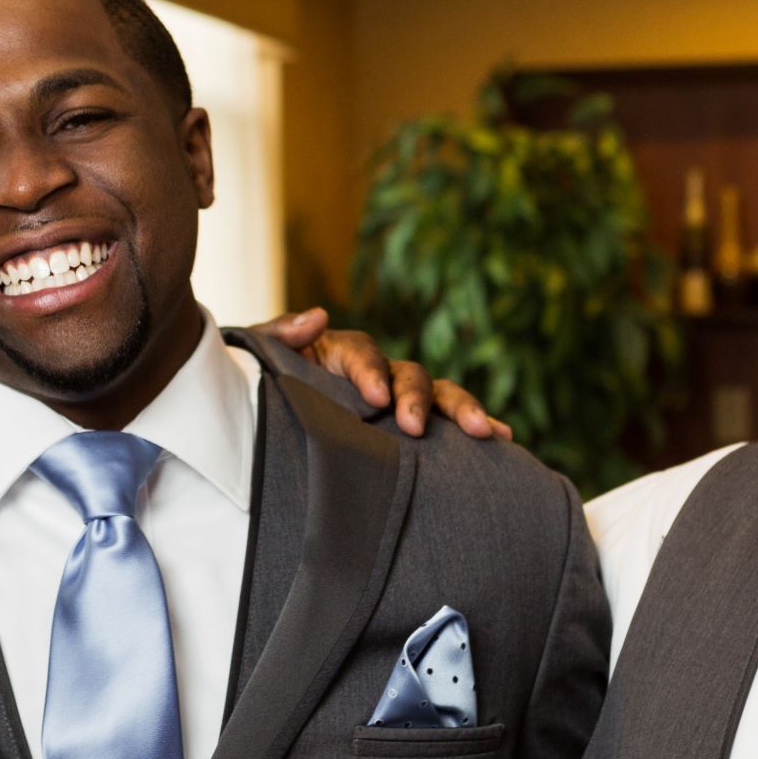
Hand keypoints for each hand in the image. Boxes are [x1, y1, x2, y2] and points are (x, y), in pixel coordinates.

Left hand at [246, 308, 512, 440]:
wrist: (253, 433)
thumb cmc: (256, 392)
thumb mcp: (257, 363)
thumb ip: (277, 338)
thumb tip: (316, 316)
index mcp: (337, 353)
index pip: (361, 352)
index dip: (370, 371)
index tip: (375, 397)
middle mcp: (376, 374)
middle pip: (408, 373)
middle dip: (417, 398)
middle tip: (414, 426)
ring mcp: (397, 402)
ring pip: (438, 396)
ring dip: (462, 410)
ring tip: (486, 432)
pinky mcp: (410, 433)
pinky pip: (448, 429)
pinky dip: (477, 429)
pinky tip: (503, 443)